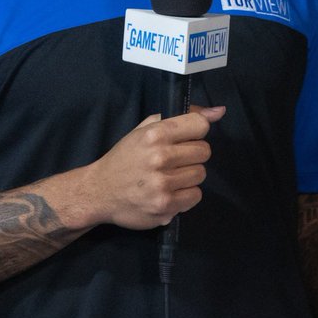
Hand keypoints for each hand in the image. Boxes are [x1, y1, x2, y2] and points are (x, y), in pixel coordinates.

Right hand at [81, 106, 225, 229]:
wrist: (98, 192)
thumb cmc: (125, 157)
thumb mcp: (146, 129)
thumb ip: (183, 117)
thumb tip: (219, 111)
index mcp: (155, 134)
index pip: (200, 125)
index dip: (196, 131)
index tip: (186, 138)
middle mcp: (160, 157)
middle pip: (204, 151)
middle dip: (192, 154)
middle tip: (175, 160)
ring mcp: (162, 184)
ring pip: (201, 174)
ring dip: (189, 175)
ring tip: (170, 176)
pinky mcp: (165, 206)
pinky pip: (195, 196)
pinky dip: (186, 195)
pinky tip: (170, 191)